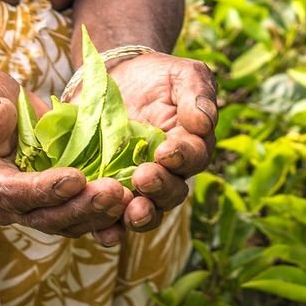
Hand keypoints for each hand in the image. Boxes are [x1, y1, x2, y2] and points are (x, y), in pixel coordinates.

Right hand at [0, 70, 132, 245]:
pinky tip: (131, 202)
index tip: (76, 178)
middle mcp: (3, 203)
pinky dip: (103, 213)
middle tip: (114, 193)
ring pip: (66, 222)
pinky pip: (79, 215)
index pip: (11, 193)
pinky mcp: (52, 201)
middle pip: (43, 217)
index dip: (44, 189)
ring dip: (97, 214)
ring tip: (128, 198)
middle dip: (80, 207)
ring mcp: (30, 206)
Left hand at [108, 53, 217, 231]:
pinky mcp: (107, 191)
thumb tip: (204, 121)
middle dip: (160, 189)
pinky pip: (111, 218)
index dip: (182, 157)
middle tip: (144, 177)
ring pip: (145, 212)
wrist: (117, 77)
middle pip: (172, 194)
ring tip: (130, 211)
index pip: (194, 158)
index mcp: (191, 147)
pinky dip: (108, 229)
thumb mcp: (182, 74)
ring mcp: (137, 187)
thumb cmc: (158, 76)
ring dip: (138, 217)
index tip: (166, 151)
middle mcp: (169, 174)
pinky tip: (101, 231)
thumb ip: (197, 93)